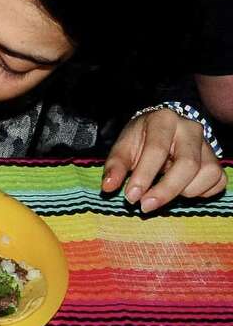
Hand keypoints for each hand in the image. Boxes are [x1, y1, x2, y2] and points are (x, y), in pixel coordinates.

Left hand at [103, 109, 226, 212]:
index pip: (157, 150)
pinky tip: (182, 189)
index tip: (131, 196)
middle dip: (166, 190)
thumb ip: (115, 166)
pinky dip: (201, 192)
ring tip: (162, 191)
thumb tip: (108, 187)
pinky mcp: (217, 161)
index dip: (144, 176)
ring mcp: (207, 144)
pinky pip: (217, 181)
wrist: (161, 130)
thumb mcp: (123, 147)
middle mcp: (190, 129)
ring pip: (207, 173)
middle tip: (145, 206)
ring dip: (184, 191)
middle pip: (188, 164)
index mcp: (163, 119)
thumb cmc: (141, 139)